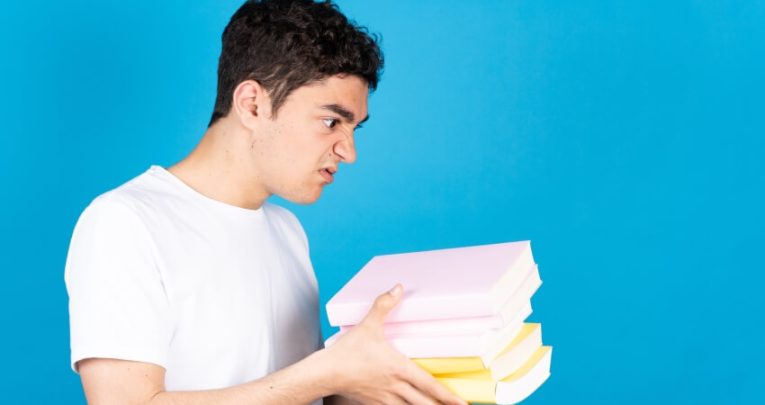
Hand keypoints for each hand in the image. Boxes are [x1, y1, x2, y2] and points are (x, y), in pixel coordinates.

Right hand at [322, 284, 467, 404]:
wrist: (326, 373)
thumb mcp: (368, 325)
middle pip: (425, 404)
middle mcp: (395, 387)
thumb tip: (397, 288)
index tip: (462, 403)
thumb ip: (384, 305)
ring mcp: (386, 399)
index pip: (430, 385)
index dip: (448, 396)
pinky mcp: (376, 404)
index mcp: (398, 369)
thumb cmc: (347, 352)